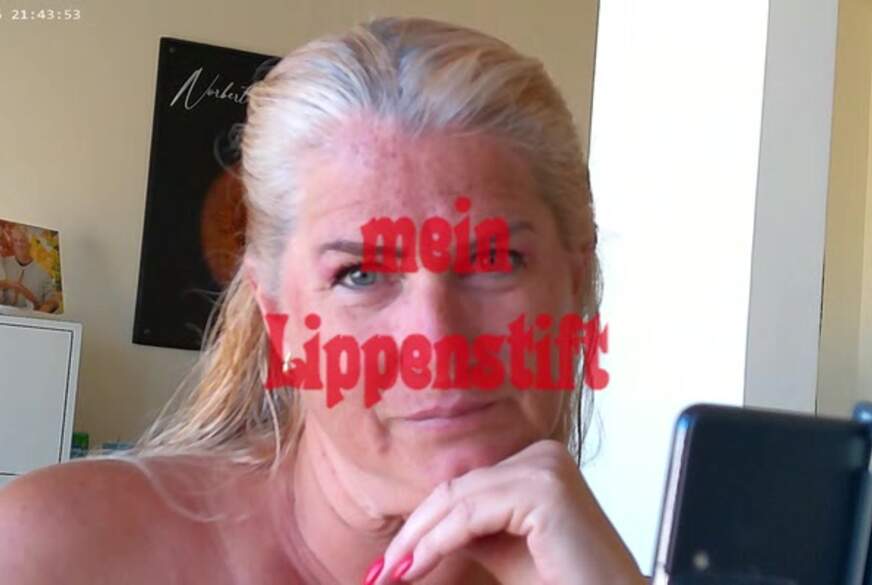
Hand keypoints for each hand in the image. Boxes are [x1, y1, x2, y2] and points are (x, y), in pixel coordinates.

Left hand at [368, 440, 645, 584]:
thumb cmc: (564, 581)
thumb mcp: (501, 547)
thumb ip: (470, 526)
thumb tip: (419, 528)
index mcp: (536, 459)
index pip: (465, 485)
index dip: (424, 521)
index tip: (392, 561)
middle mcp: (542, 453)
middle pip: (458, 488)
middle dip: (415, 531)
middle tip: (382, 571)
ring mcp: (545, 465)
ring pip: (458, 500)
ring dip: (417, 540)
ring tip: (392, 574)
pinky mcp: (543, 488)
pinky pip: (470, 515)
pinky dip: (436, 543)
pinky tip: (414, 567)